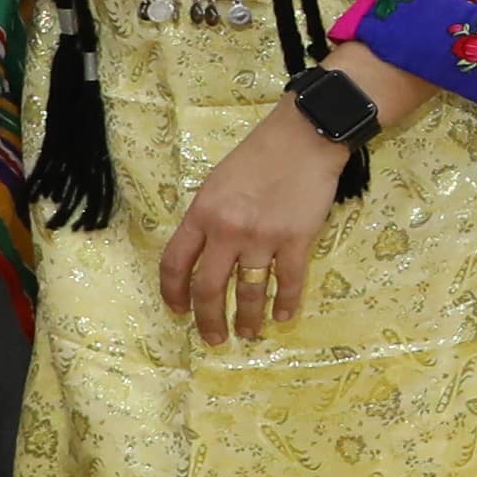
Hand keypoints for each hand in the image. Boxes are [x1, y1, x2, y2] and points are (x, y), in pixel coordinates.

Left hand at [157, 99, 353, 341]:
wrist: (303, 138)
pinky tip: (284, 315)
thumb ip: (207, 219)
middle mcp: (227, 231)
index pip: (175, 264)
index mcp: (201, 215)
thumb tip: (204, 254)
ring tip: (248, 333)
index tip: (178, 311)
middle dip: (208, 319)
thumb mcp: (216, 184)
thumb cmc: (258, 156)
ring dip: (247, 318)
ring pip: (249, 291)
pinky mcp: (297, 239)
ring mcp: (262, 237)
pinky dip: (287, 302)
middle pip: (209, 288)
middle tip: (213, 338)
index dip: (173, 294)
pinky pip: (289, 280)